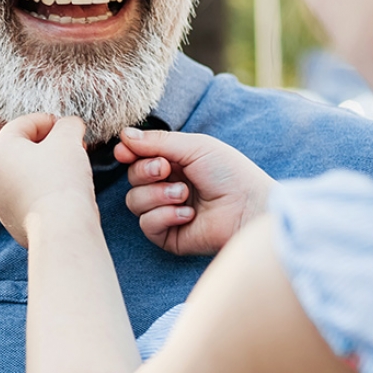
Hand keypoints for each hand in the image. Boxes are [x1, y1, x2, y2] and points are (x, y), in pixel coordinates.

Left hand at [0, 114, 97, 247]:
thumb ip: (68, 125)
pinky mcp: (11, 220)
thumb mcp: (68, 139)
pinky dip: (44, 189)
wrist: (60, 231)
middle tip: (75, 146)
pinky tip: (64, 192)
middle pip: (23, 148)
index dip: (51, 121)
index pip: (24, 123)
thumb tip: (69, 125)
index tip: (72, 128)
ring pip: (25, 173)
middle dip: (51, 144)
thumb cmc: (61, 180)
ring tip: (73, 169)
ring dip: (48, 166)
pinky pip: (28, 195)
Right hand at [114, 129, 274, 255]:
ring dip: (157, 195)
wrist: (249, 207)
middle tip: (166, 170)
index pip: (137, 158)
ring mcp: (167, 213)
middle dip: (145, 172)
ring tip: (184, 195)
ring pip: (134, 202)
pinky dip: (165, 216)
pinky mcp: (169, 236)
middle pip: (132, 178)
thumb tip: (123, 135)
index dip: (127, 153)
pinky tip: (189, 214)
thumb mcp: (195, 147)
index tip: (124, 151)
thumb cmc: (229, 173)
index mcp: (173, 164)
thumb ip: (157, 141)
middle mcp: (167, 187)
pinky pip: (147, 224)